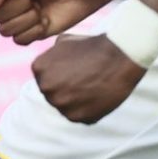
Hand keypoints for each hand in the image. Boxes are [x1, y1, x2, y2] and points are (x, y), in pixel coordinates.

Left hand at [31, 34, 145, 122]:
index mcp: (38, 69)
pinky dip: (89, 110)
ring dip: (76, 101)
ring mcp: (61, 104)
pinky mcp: (78, 117)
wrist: (119, 57)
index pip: (44, 78)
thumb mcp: (63, 41)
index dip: (60, 75)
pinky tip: (98, 97)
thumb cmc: (92, 46)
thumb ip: (50, 54)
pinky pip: (80, 116)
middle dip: (66, 89)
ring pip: (65, 106)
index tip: (75, 71)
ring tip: (93, 88)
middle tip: (85, 81)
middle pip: (53, 93)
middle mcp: (45, 88)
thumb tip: (47, 61)